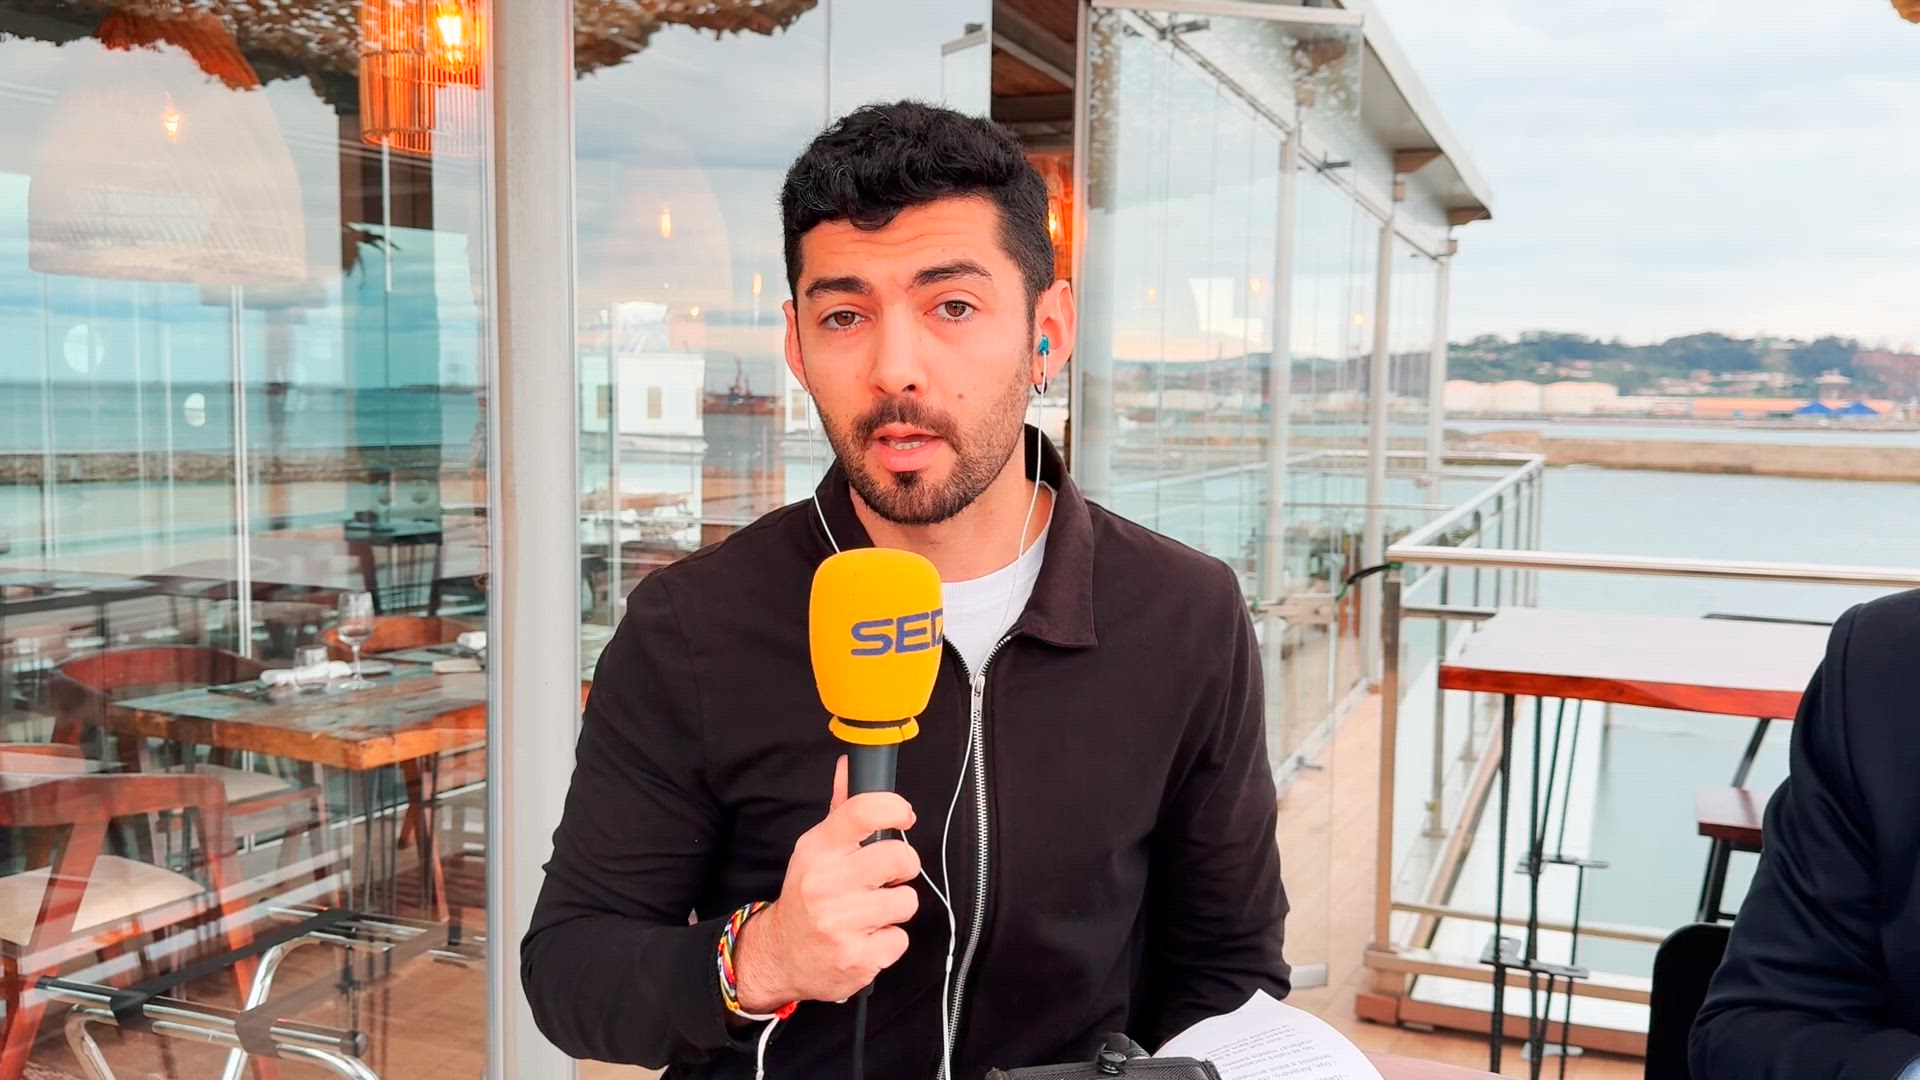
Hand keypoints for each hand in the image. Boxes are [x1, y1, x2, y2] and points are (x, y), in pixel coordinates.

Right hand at [732, 755, 920, 1011]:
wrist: (780, 955)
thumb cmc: (806, 896)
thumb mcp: (815, 850)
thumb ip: (841, 809)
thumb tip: (850, 766)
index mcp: (818, 850)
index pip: (862, 811)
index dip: (894, 807)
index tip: (905, 814)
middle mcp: (826, 884)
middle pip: (899, 857)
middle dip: (904, 866)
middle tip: (889, 876)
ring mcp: (840, 923)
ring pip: (907, 901)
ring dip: (896, 907)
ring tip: (872, 910)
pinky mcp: (856, 958)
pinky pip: (900, 939)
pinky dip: (889, 941)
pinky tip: (866, 937)